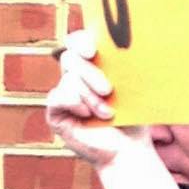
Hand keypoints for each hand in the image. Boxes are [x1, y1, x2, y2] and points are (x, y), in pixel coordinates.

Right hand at [46, 29, 150, 170]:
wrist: (128, 148)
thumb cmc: (133, 115)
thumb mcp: (131, 85)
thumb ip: (122, 63)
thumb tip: (128, 41)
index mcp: (92, 63)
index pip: (77, 41)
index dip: (80, 41)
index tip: (92, 50)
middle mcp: (75, 75)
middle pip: (70, 58)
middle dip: (90, 73)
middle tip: (108, 90)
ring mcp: (64, 93)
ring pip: (68, 79)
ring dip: (90, 97)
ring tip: (107, 113)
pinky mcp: (56, 112)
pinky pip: (57, 97)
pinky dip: (75, 104)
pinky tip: (87, 116)